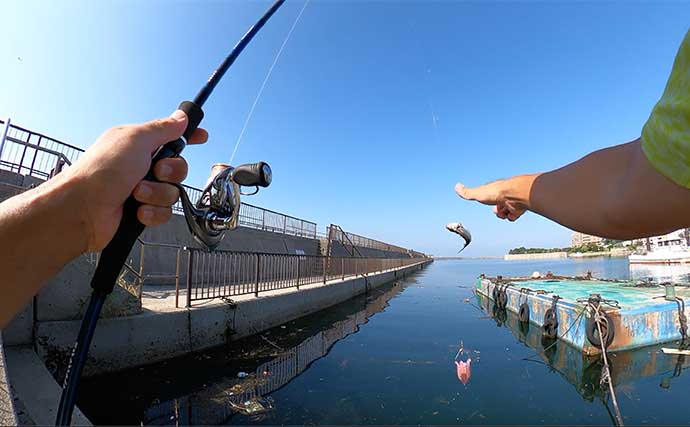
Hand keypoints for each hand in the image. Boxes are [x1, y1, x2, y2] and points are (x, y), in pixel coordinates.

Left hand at [63, 110, 207, 251]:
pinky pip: (164, 212)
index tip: (202, 136)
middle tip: (155, 172)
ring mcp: (140, 190)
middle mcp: (140, 166)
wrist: (82, 209)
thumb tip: (180, 118)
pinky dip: (152, 212)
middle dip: (171, 172)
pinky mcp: (141, 212)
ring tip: (136, 194)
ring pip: (172, 193)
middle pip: (178, 168)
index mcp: (137, 145)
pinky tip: (137, 211)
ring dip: (157, 194)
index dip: (188, 137)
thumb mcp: (135, 140)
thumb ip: (162, 129)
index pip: (170, 137)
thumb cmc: (102, 171)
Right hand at [455, 179, 529, 221]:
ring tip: (505, 212)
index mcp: (494, 191)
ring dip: (503, 215)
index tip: (487, 202)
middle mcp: (504, 195)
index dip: (487, 202)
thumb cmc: (497, 192)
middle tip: (497, 210)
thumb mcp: (478, 194)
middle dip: (497, 211)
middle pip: (499, 206)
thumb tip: (456, 186)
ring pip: (506, 212)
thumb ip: (467, 193)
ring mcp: (512, 201)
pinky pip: (514, 216)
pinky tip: (511, 214)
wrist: (515, 193)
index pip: (490, 197)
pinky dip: (511, 217)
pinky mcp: (519, 207)